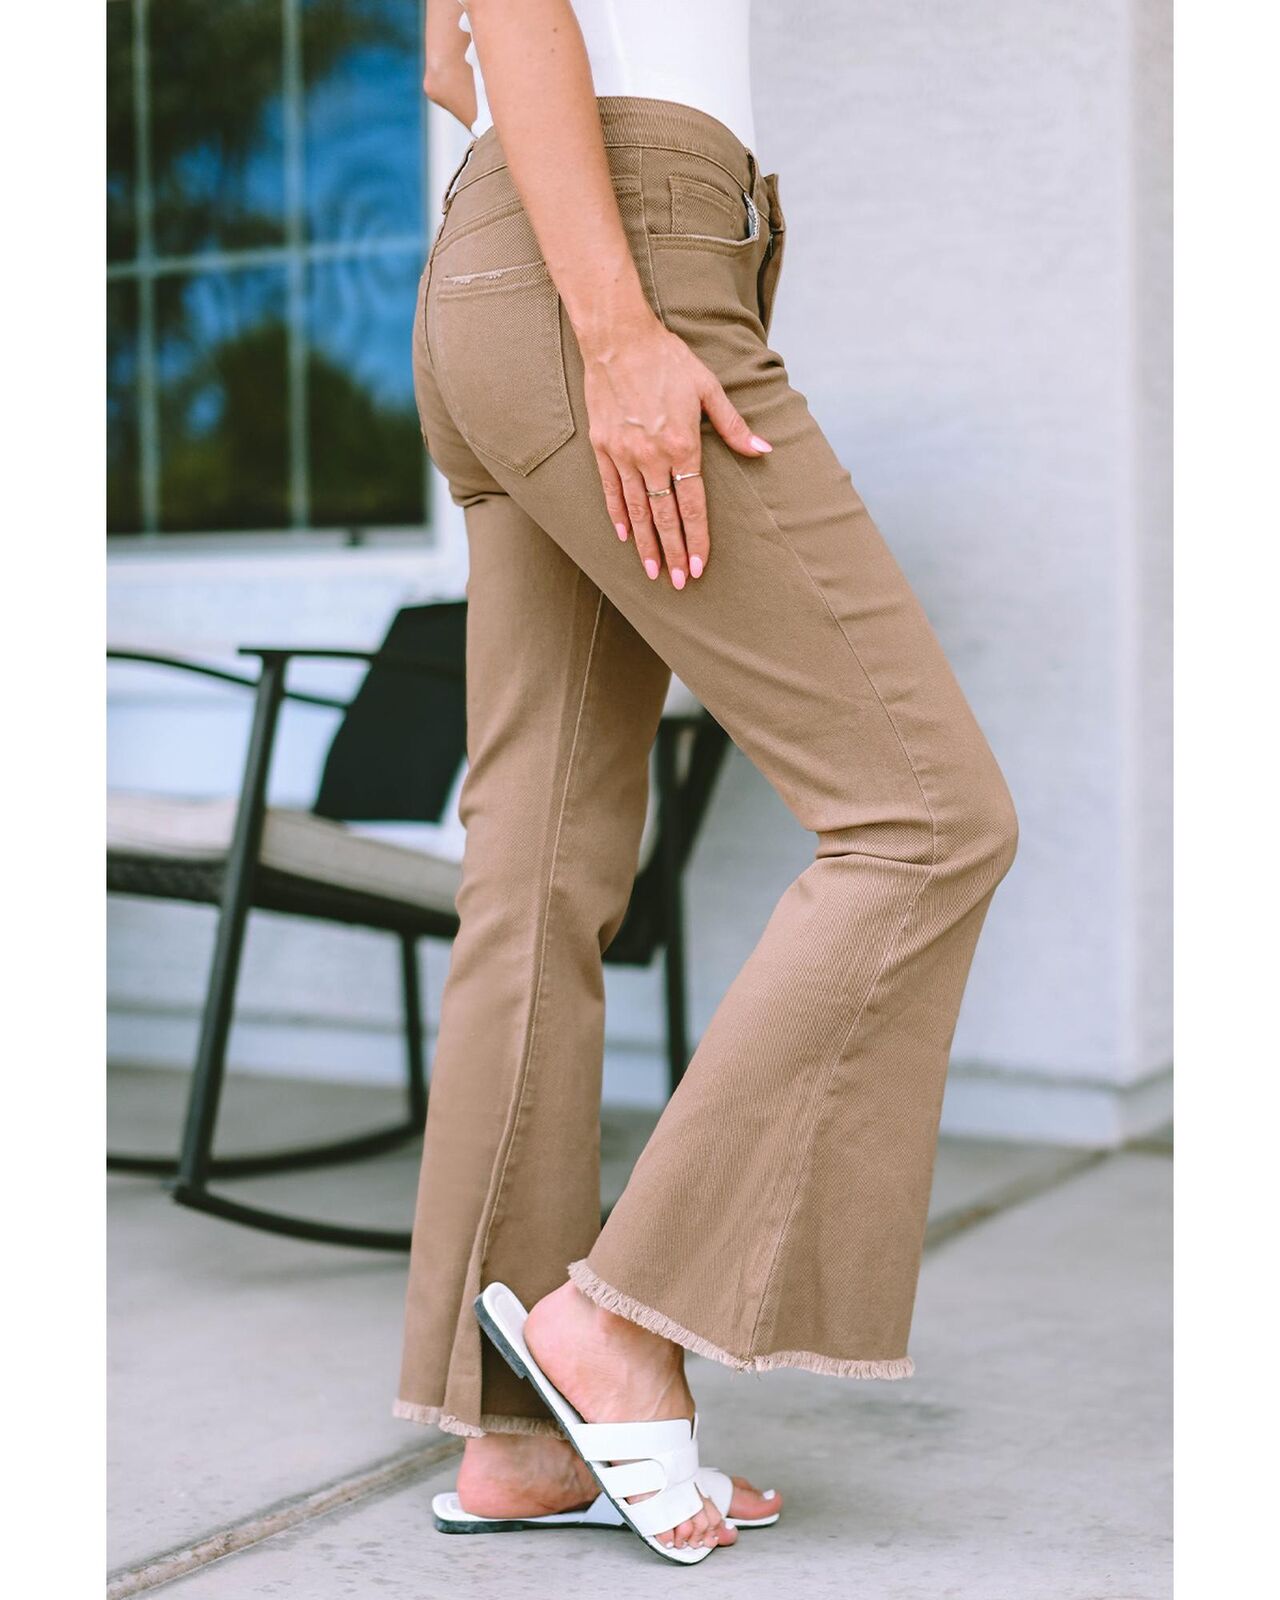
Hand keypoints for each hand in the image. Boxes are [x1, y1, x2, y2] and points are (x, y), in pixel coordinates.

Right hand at [582, 311, 771, 588]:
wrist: (618, 338)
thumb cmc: (668, 359)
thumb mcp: (708, 389)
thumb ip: (734, 427)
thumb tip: (763, 451)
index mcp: (682, 446)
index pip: (692, 506)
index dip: (697, 540)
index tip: (698, 568)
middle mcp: (652, 457)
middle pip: (665, 517)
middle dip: (673, 554)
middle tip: (676, 584)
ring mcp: (624, 454)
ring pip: (637, 510)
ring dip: (646, 544)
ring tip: (651, 571)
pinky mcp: (603, 447)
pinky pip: (611, 490)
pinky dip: (618, 515)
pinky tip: (625, 536)